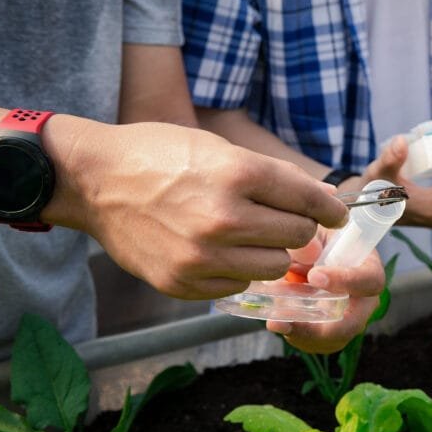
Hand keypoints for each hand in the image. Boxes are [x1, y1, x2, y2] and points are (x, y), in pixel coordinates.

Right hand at [51, 119, 348, 299]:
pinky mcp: (183, 283)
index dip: (331, 209)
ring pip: (274, 265)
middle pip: (298, 236)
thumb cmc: (160, 155)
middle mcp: (223, 217)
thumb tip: (325, 198)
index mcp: (237, 173)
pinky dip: (239, 269)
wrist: (94, 181)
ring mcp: (202, 255)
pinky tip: (220, 250)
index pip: (308, 200)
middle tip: (286, 221)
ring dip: (272, 251)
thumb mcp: (219, 148)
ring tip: (251, 235)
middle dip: (299, 228)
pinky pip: (239, 283)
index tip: (337, 214)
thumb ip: (275, 177)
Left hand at [268, 230, 385, 353]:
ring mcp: (349, 322)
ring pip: (330, 339)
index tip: (314, 276)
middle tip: (283, 319)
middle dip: (318, 327)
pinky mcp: (330, 335)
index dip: (345, 281)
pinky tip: (277, 321)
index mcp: (369, 270)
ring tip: (274, 320)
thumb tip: (305, 254)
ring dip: (300, 332)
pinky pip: (315, 343)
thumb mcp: (317, 233)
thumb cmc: (322, 241)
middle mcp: (364, 302)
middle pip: (352, 324)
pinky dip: (294, 334)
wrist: (317, 256)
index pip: (368, 280)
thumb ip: (309, 242)